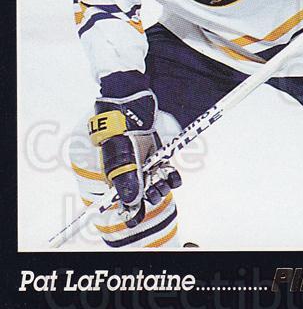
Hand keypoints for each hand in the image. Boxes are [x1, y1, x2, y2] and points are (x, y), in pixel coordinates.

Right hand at [88, 90, 180, 223]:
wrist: (131, 101)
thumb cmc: (118, 123)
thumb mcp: (119, 149)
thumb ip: (125, 175)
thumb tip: (130, 201)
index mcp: (113, 174)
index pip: (121, 200)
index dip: (129, 211)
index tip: (136, 217)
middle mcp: (129, 172)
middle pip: (141, 195)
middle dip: (149, 196)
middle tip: (154, 190)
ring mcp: (144, 164)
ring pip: (155, 185)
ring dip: (162, 187)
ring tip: (164, 182)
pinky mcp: (157, 155)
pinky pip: (165, 172)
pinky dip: (171, 176)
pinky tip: (173, 175)